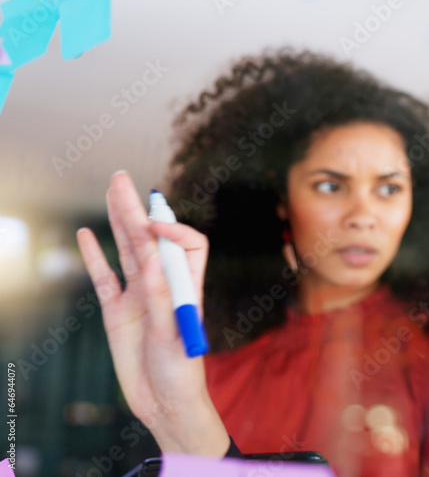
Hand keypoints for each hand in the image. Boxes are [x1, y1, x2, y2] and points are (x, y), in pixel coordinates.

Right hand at [76, 171, 228, 456]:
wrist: (165, 404)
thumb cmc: (181, 372)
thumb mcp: (173, 333)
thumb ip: (161, 296)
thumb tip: (152, 256)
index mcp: (186, 287)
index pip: (187, 244)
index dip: (172, 230)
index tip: (153, 229)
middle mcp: (163, 286)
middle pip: (150, 239)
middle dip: (136, 209)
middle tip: (121, 179)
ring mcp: (139, 298)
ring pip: (127, 251)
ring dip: (118, 222)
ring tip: (110, 192)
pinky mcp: (117, 314)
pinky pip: (105, 279)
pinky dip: (95, 256)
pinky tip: (87, 234)